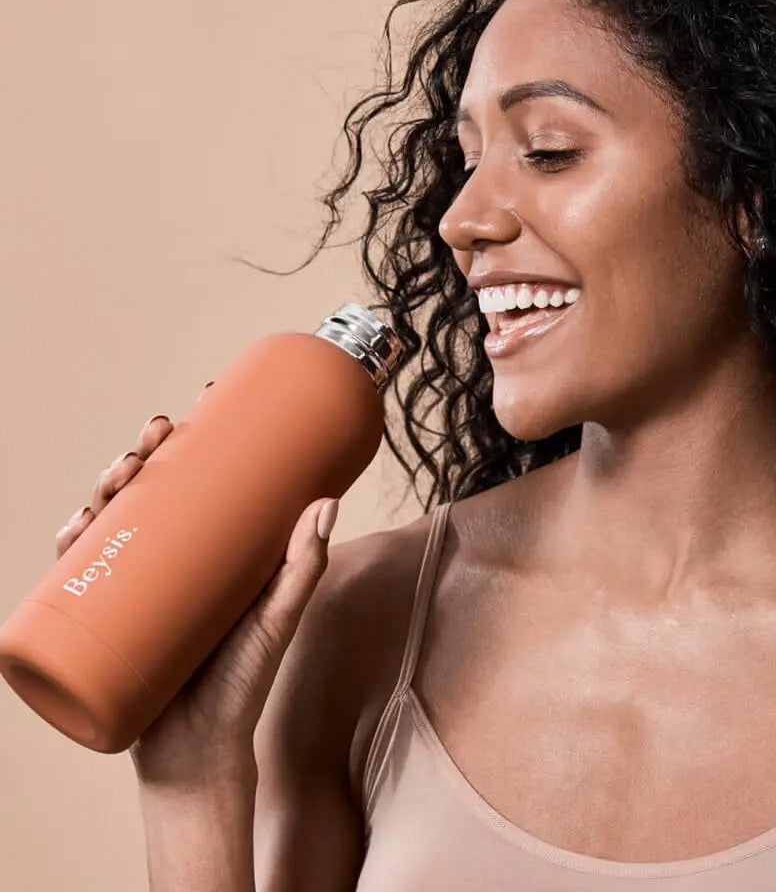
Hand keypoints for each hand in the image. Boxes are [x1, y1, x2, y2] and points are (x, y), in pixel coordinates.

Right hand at [54, 392, 339, 785]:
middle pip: (151, 492)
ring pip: (113, 521)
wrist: (196, 754)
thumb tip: (327, 501)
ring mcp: (136, 587)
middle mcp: (172, 562)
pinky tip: (77, 525)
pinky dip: (71, 545)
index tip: (205, 399)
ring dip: (106, 486)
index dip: (198, 438)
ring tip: (122, 472)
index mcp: (212, 551)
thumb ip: (303, 566)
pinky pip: (78, 575)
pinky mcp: (104, 618)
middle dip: (146, 453)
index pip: (203, 482)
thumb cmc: (243, 683)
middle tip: (158, 432)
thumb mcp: (277, 617)